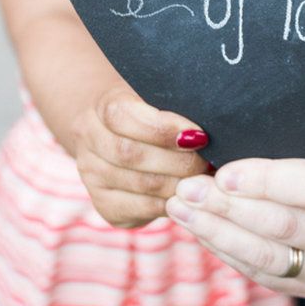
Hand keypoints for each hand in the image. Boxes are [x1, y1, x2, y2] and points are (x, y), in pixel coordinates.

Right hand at [73, 88, 208, 227]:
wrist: (112, 131)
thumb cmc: (148, 109)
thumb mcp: (154, 96)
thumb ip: (175, 104)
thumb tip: (215, 118)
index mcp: (102, 107)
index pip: (123, 117)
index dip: (163, 129)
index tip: (199, 135)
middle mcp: (89, 141)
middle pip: (132, 155)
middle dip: (178, 161)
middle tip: (209, 162)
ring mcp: (93, 176)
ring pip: (140, 186)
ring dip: (179, 184)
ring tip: (205, 179)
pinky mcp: (105, 205)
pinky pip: (142, 209)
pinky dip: (171, 204)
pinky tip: (189, 196)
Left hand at [165, 149, 304, 295]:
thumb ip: (279, 143)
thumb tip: (218, 144)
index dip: (264, 182)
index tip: (223, 173)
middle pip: (282, 226)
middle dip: (227, 207)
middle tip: (187, 189)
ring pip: (265, 256)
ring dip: (215, 232)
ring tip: (181, 209)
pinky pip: (257, 273)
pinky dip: (223, 249)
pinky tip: (198, 229)